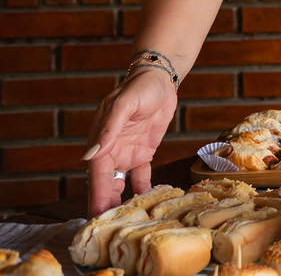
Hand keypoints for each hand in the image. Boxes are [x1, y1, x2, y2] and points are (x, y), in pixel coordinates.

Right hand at [84, 68, 177, 216]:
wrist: (160, 79)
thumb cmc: (138, 88)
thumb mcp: (123, 104)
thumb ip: (109, 129)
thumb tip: (91, 155)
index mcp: (101, 143)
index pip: (96, 176)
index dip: (96, 197)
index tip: (95, 216)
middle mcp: (111, 152)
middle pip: (106, 186)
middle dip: (106, 207)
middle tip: (109, 230)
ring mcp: (127, 154)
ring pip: (121, 185)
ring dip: (123, 202)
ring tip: (126, 223)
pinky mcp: (144, 153)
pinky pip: (142, 177)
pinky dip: (144, 190)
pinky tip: (148, 205)